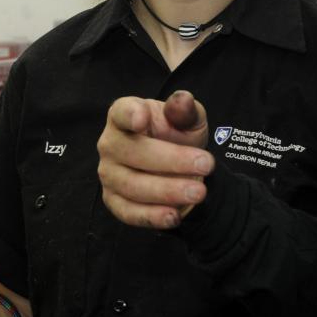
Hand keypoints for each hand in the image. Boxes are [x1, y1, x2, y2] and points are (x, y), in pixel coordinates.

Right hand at [97, 90, 213, 229]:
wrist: (179, 167)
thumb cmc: (178, 135)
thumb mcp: (189, 120)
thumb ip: (185, 110)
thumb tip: (183, 101)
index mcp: (123, 115)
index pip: (122, 112)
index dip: (130, 115)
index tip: (142, 119)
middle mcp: (110, 143)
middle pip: (133, 152)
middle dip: (171, 160)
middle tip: (206, 165)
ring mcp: (109, 173)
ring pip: (132, 185)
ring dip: (167, 191)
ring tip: (198, 192)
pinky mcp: (113, 200)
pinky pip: (128, 212)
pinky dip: (151, 216)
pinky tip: (174, 216)